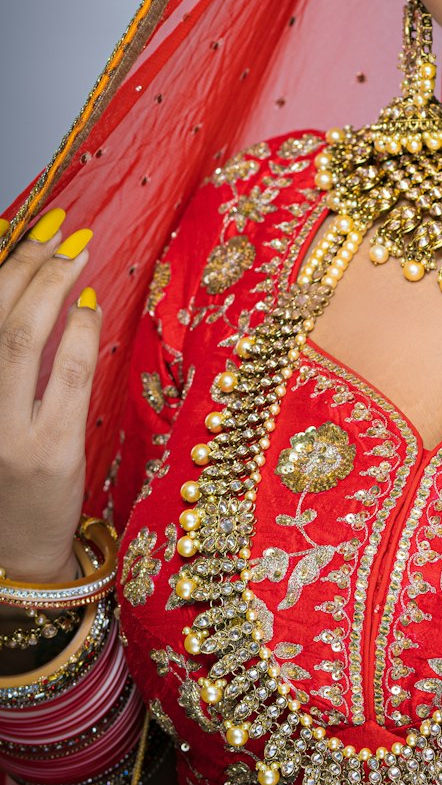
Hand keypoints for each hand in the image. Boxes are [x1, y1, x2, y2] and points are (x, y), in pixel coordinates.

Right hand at [0, 208, 98, 587]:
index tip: (35, 229)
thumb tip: (34, 289)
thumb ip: (5, 361)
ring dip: (53, 286)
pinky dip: (79, 332)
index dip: (4, 264)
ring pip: (21, 338)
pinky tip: (91, 308)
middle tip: (63, 233)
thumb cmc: (4, 479)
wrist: (14, 555)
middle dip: (30, 264)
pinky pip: (67, 375)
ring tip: (78, 256)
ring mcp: (3, 431)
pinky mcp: (48, 451)